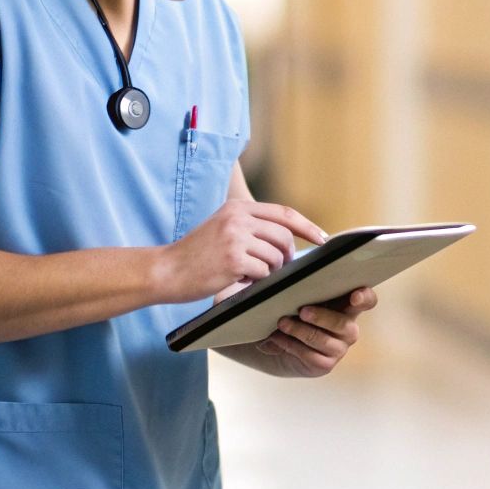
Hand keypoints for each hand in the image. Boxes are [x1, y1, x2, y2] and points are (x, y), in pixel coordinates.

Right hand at [154, 200, 325, 303]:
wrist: (166, 270)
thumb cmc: (197, 256)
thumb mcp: (223, 229)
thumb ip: (252, 227)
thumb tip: (290, 240)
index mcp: (237, 208)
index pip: (284, 213)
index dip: (307, 226)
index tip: (323, 238)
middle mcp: (237, 218)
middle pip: (284, 236)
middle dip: (287, 256)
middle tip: (278, 268)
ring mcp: (235, 238)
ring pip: (276, 256)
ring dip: (271, 271)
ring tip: (252, 275)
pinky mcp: (233, 259)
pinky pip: (263, 272)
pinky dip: (257, 280)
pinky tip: (241, 281)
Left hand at [249, 287, 377, 377]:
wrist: (281, 341)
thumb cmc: (294, 309)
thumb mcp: (301, 295)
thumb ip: (306, 284)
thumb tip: (295, 273)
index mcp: (347, 307)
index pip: (368, 301)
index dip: (365, 298)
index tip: (354, 296)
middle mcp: (348, 329)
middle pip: (344, 324)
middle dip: (322, 317)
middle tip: (302, 311)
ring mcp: (338, 349)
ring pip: (324, 341)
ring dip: (301, 331)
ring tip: (282, 322)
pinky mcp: (324, 365)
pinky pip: (309, 356)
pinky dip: (291, 345)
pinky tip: (277, 338)